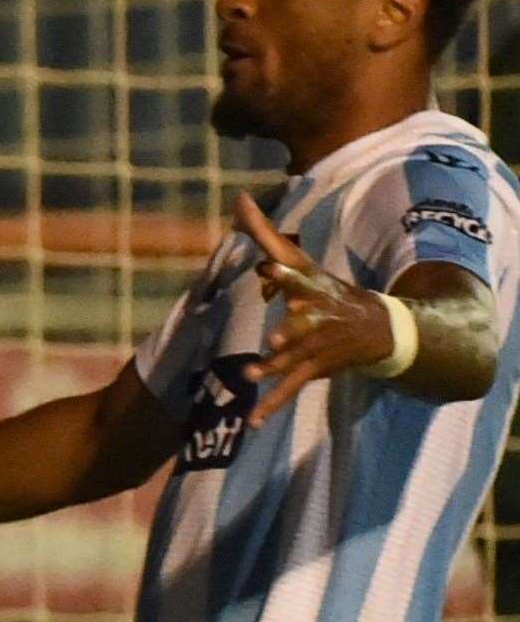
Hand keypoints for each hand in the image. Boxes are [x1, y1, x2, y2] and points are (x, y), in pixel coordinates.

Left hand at [234, 190, 396, 425]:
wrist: (383, 329)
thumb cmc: (330, 291)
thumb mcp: (301, 261)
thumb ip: (265, 233)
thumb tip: (238, 198)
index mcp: (313, 288)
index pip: (298, 276)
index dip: (284, 273)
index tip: (267, 264)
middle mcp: (317, 316)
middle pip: (301, 321)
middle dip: (289, 327)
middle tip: (274, 334)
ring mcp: (318, 345)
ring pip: (295, 357)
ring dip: (276, 366)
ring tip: (252, 374)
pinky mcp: (316, 368)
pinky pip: (291, 388)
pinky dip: (272, 405)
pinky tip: (252, 423)